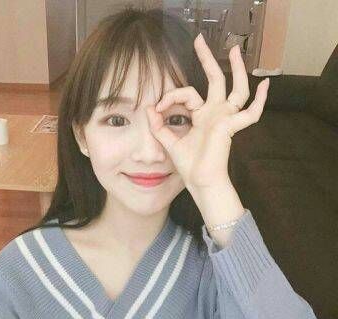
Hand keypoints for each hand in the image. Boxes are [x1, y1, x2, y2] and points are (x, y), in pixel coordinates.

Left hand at [146, 33, 269, 189]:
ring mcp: (225, 118)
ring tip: (234, 50)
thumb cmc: (189, 165)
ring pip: (236, 89)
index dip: (170, 97)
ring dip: (236, 69)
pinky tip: (265, 84)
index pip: (187, 94)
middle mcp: (214, 113)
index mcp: (201, 116)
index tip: (156, 108)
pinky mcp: (231, 126)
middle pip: (215, 80)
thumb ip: (159, 126)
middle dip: (207, 60)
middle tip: (199, 41)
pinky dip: (260, 100)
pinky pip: (251, 113)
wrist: (199, 182)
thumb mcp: (170, 142)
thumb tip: (148, 108)